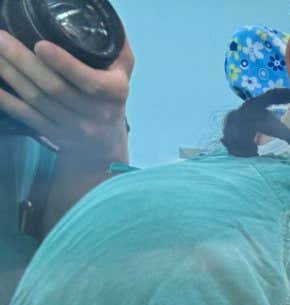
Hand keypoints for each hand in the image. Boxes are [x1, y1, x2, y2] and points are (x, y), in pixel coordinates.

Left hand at [0, 32, 132, 161]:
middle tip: (1, 38)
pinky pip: (26, 116)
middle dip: (24, 61)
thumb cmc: (110, 99)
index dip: (65, 64)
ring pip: (37, 99)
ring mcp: (73, 128)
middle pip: (55, 88)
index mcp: (114, 93)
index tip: (40, 45)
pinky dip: (6, 100)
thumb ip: (117, 48)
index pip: (90, 81)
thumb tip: (100, 16)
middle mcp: (94, 114)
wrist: (105, 147)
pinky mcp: (54, 135)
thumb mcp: (123, 74)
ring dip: (11, 74)